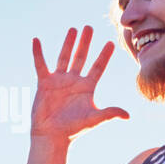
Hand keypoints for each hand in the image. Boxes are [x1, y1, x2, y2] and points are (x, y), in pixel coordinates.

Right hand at [30, 26, 128, 141]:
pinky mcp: (44, 83)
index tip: (110, 43)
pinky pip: (41, 65)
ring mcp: (59, 80)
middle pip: (81, 57)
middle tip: (89, 27)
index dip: (104, 56)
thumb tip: (128, 115)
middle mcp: (74, 81)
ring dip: (68, 43)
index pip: (98, 67)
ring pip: (64, 57)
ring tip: (73, 29)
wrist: (52, 136)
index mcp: (87, 87)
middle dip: (86, 42)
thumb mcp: (94, 119)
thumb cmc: (73, 129)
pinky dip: (38, 53)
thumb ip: (110, 113)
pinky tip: (36, 40)